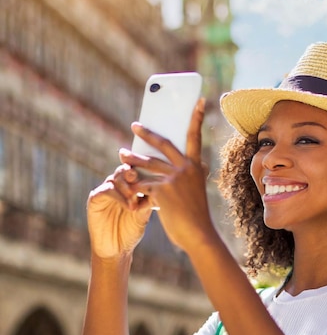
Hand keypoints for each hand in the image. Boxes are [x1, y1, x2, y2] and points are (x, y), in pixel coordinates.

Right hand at [87, 165, 151, 260]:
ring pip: (116, 178)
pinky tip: (130, 206)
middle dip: (134, 174)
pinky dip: (119, 196)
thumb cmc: (131, 231)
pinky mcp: (95, 199)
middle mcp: (117, 186)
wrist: (116, 250)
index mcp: (129, 187)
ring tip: (137, 199)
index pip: (137, 171)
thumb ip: (147, 200)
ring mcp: (105, 191)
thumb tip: (161, 186)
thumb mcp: (143, 215)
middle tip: (142, 180)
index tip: (157, 176)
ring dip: (128, 187)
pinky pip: (106, 190)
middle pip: (125, 170)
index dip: (146, 172)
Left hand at [120, 98, 213, 251]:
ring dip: (131, 158)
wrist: (198, 234)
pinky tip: (125, 187)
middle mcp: (186, 169)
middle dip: (147, 134)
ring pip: (146, 163)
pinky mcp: (161, 191)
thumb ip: (187, 177)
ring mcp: (173, 179)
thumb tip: (175, 168)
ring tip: (121, 154)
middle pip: (163, 144)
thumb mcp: (195, 191)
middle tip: (134, 126)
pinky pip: (141, 184)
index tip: (198, 100)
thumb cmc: (196, 215)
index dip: (196, 118)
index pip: (195, 137)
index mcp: (196, 167)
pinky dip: (132, 186)